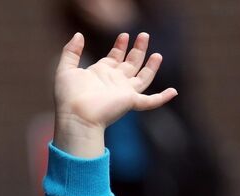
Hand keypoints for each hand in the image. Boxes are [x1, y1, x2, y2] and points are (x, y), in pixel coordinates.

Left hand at [53, 32, 176, 156]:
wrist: (75, 116)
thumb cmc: (68, 97)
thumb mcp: (66, 69)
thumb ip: (71, 52)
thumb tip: (78, 35)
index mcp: (100, 74)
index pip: (114, 58)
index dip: (120, 46)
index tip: (123, 35)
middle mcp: (114, 82)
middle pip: (130, 64)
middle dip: (138, 49)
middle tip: (143, 35)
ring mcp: (124, 92)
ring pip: (143, 77)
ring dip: (151, 66)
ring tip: (156, 54)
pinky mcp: (130, 101)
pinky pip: (150, 102)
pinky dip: (162, 98)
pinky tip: (173, 92)